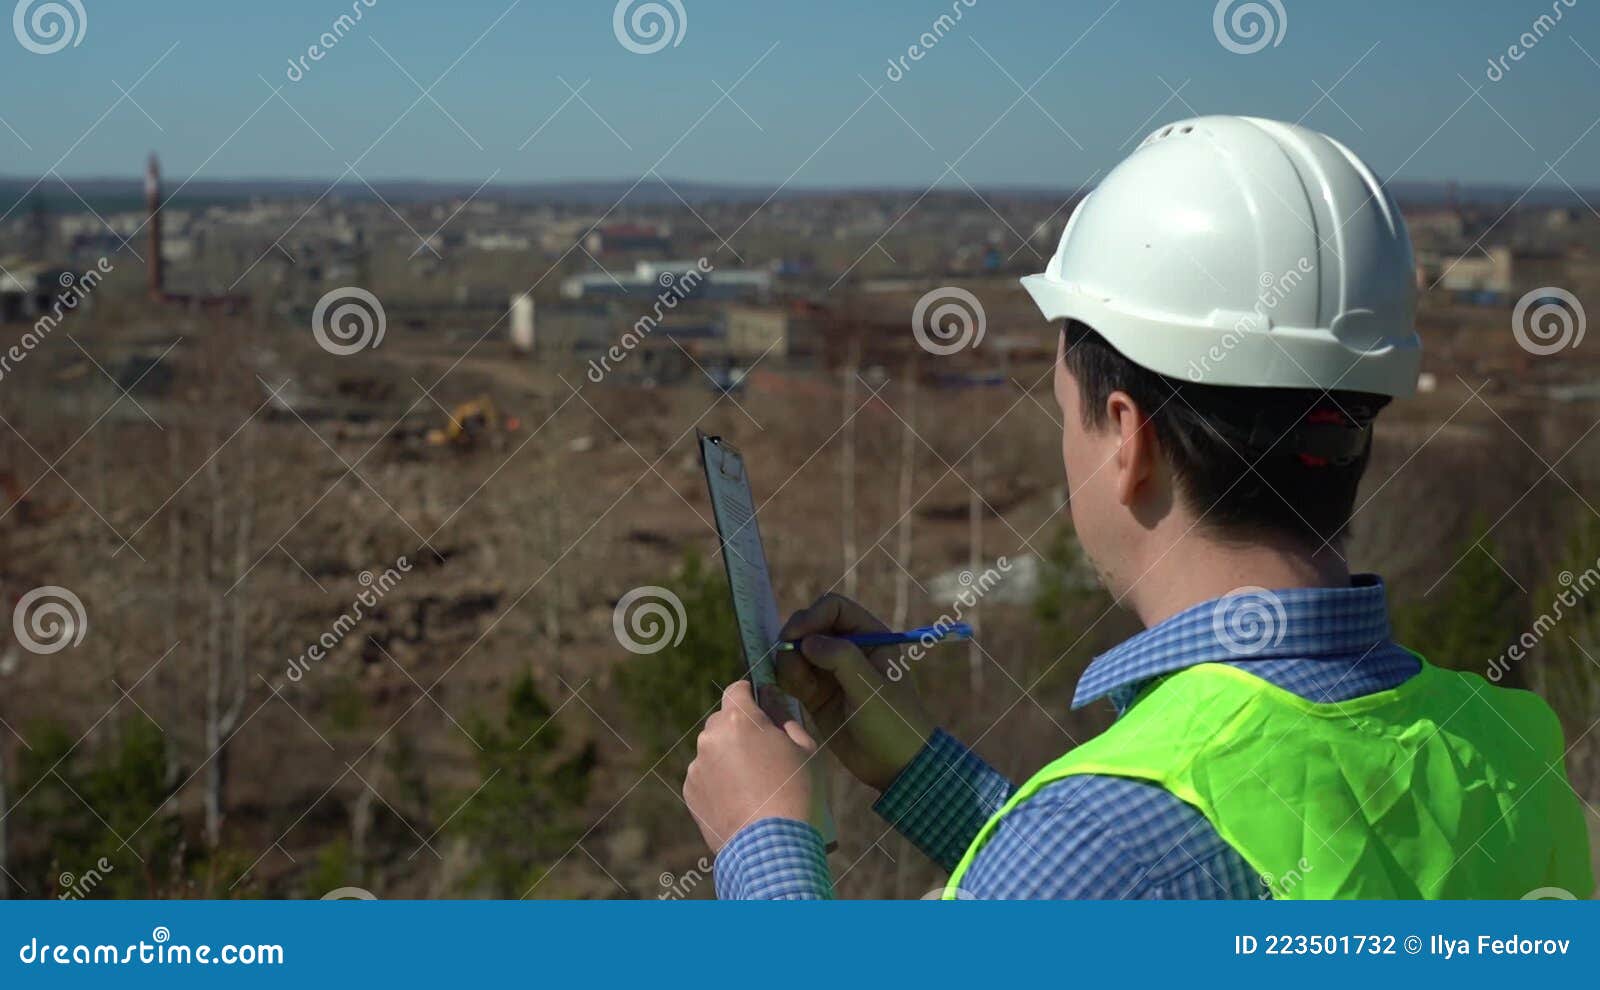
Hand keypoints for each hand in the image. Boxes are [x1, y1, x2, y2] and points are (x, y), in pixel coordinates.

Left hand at [683, 681, 816, 852]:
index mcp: (739, 719)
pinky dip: (719, 782)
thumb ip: (786, 717)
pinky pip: (706, 776)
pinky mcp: (691, 792)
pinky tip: (741, 801)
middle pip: (723, 720)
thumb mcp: (807, 748)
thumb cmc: (797, 793)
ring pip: (713, 750)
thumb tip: (774, 700)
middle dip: (740, 729)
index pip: (738, 689)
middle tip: (765, 754)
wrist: (772, 848)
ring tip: (754, 786)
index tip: (762, 707)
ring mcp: (697, 766)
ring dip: (728, 757)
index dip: (751, 695)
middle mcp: (711, 737)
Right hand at [776, 594, 935, 791]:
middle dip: (795, 638)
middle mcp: (849, 649)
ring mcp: (831, 671)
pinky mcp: (816, 693)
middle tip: (786, 658)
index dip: (812, 616)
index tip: (796, 636)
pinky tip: (793, 692)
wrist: (895, 766)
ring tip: (797, 684)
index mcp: (871, 637)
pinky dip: (786, 678)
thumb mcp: (872, 689)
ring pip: (797, 650)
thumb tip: (808, 641)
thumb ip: (842, 659)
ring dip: (788, 661)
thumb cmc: (894, 724)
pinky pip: (793, 675)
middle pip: (810, 625)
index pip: (834, 608)